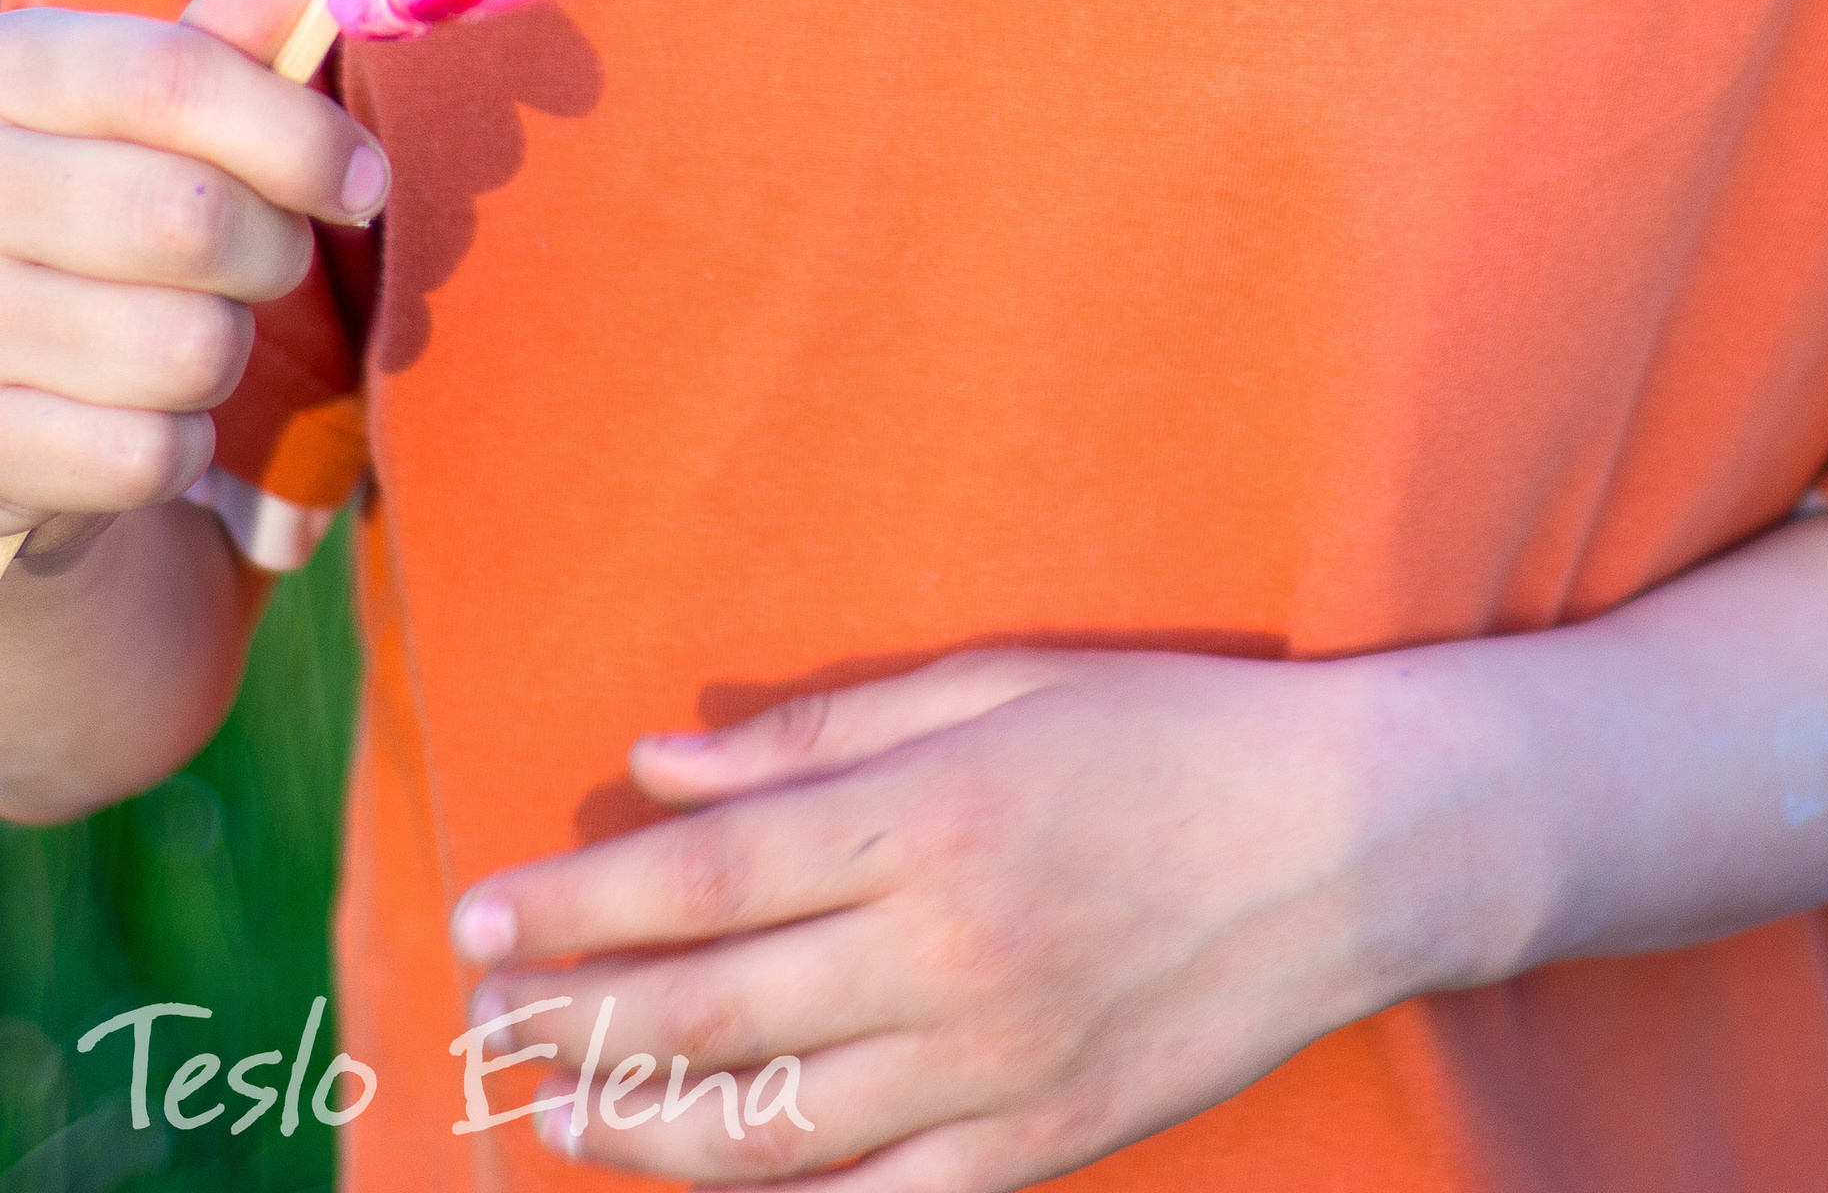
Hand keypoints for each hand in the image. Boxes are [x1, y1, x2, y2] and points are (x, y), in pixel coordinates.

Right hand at [0, 0, 386, 550]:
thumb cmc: (86, 213)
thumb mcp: (134, 114)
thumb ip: (217, 47)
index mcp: (3, 75)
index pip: (164, 76)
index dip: (293, 129)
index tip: (363, 178)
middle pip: (186, 215)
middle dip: (272, 249)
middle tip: (270, 259)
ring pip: (183, 346)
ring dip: (222, 348)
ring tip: (184, 329)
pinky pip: (142, 455)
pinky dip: (179, 445)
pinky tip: (143, 414)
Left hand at [451, 642, 1504, 1191]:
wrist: (1350, 842)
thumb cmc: (1168, 732)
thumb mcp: (994, 685)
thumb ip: (818, 733)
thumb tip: (659, 765)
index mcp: (927, 818)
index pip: (700, 879)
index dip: (572, 904)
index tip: (481, 912)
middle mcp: (942, 953)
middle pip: (706, 1010)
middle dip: (569, 1017)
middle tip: (477, 1015)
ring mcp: (989, 1067)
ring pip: (765, 1128)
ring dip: (634, 1124)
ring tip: (550, 1105)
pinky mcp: (1039, 1146)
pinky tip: (703, 1182)